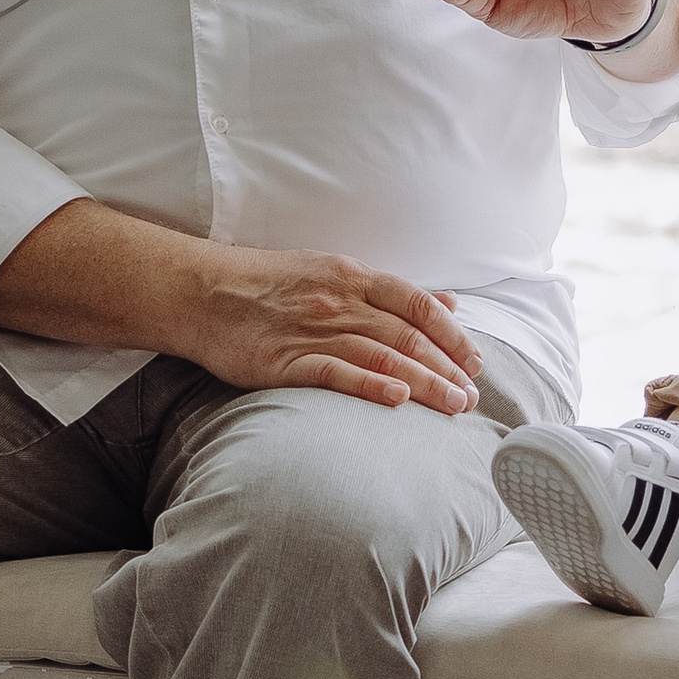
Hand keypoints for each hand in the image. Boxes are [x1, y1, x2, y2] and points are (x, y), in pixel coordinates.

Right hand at [178, 242, 482, 413]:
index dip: (452, 335)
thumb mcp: (333, 272)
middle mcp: (339, 301)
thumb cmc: (269, 284)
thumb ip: (389, 292)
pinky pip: (335, 372)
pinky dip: (370, 384)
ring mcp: (312, 330)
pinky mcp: (285, 360)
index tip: (476, 363)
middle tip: (473, 397)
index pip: (418, 304)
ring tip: (453, 406)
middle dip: (447, 367)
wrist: (202, 293)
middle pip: (407, 334)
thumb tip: (446, 302)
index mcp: (353, 276)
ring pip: (382, 354)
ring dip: (424, 382)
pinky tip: (397, 398)